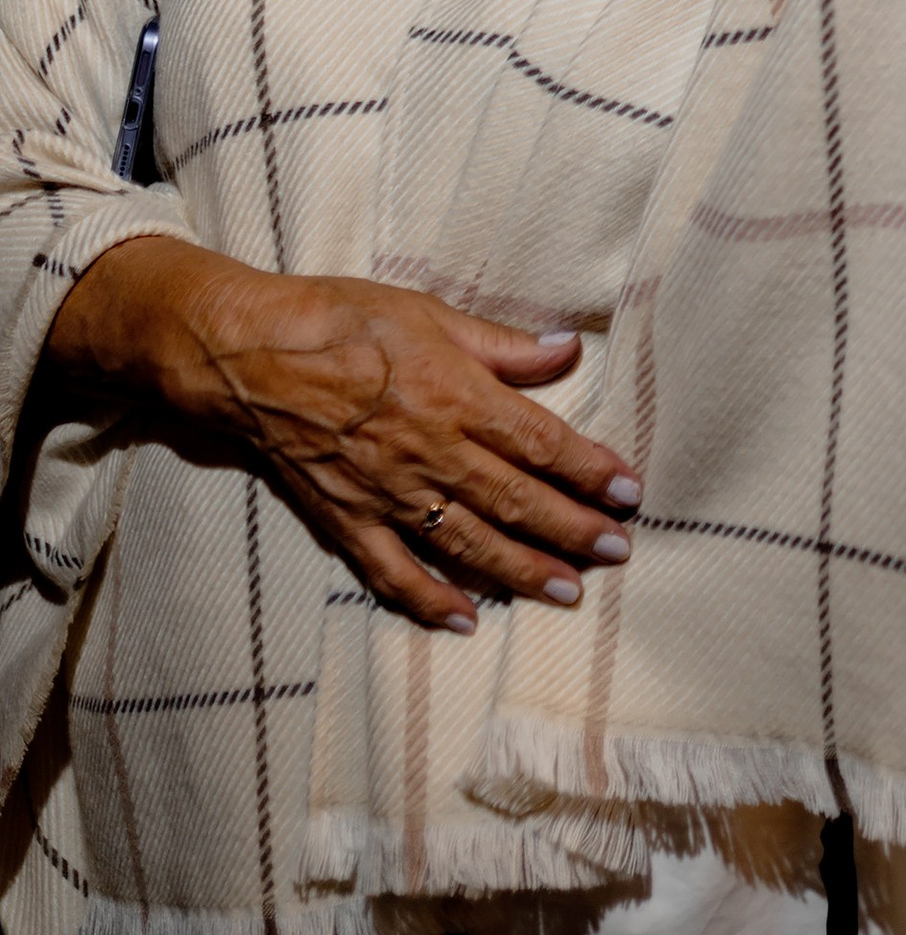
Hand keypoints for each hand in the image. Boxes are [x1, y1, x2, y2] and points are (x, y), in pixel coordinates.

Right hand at [46, 236, 640, 633]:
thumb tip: (569, 348)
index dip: (589, 470)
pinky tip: (467, 621)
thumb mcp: (431, 313)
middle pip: (516, 501)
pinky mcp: (348, 520)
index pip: (540, 444)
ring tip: (568, 592)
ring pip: (468, 544)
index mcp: (457, 397)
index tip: (629, 491)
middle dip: (572, 530)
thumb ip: (503, 344)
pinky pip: (394, 572)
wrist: (248, 354)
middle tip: (617, 552)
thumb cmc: (342, 320)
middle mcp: (431, 454)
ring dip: (522, 571)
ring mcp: (389, 494)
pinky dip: (431, 600)